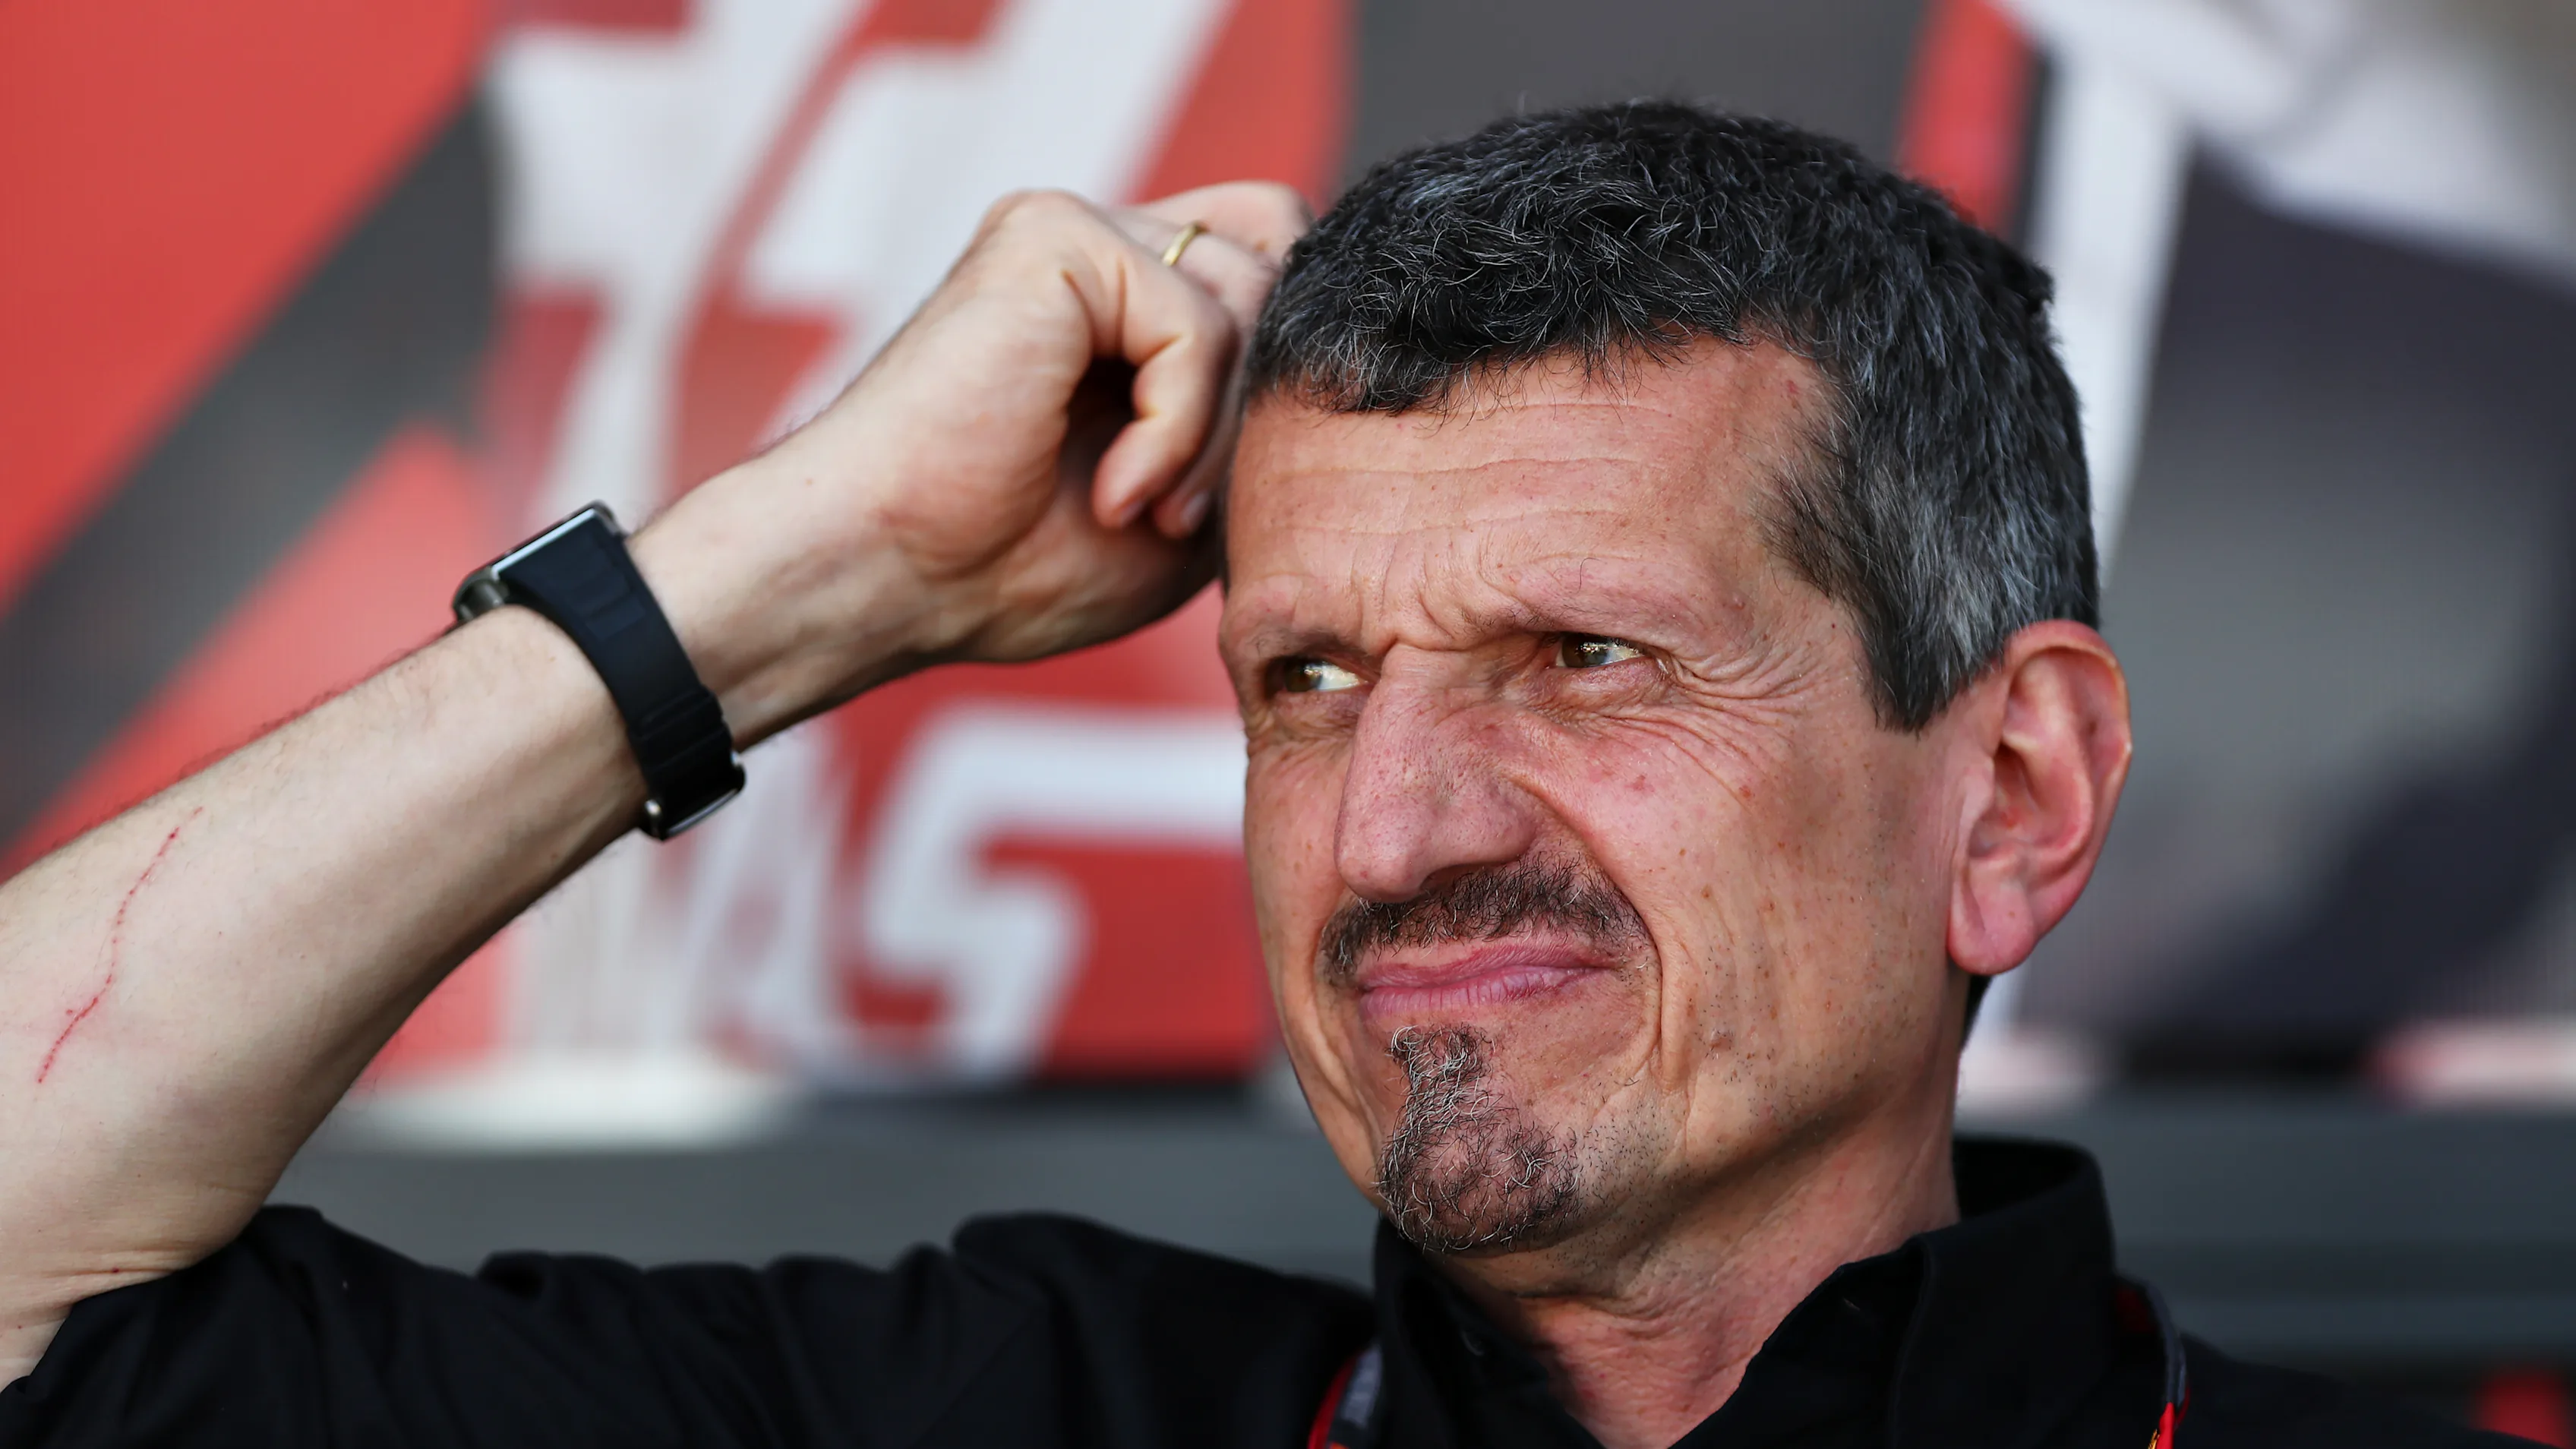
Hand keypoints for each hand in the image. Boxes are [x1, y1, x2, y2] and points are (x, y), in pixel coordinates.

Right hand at [633, 182, 1310, 743]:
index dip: (1281, 372)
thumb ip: (1250, 429)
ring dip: (1217, 435)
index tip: (1215, 498)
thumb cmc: (1006, 567)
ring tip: (1143, 514)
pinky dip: (1178, 428)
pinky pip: (1194, 322)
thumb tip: (1340, 378)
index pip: (1275, 265)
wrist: (885, 578)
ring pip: (1248, 298)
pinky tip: (1118, 493)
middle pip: (1281, 264)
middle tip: (1188, 515)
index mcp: (1121, 297)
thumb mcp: (1185, 504)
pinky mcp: (1055, 238)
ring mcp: (1075, 232)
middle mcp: (1100, 245)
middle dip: (1260, 406)